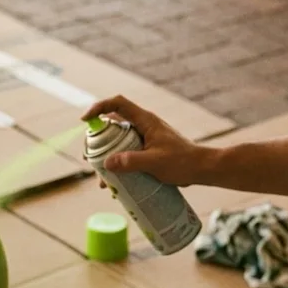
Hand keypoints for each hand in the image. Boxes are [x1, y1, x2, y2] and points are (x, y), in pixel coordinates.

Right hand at [81, 94, 208, 186]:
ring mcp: (147, 138)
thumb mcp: (154, 162)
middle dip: (99, 139)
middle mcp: (144, 125)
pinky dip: (120, 164)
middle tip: (90, 156)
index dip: (99, 107)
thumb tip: (107, 163)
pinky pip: (129, 152)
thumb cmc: (182, 162)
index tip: (85, 119)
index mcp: (145, 121)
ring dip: (108, 156)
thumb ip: (131, 162)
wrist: (202, 169)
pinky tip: (117, 183)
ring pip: (120, 141)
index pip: (118, 104)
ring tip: (102, 178)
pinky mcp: (150, 150)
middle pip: (114, 124)